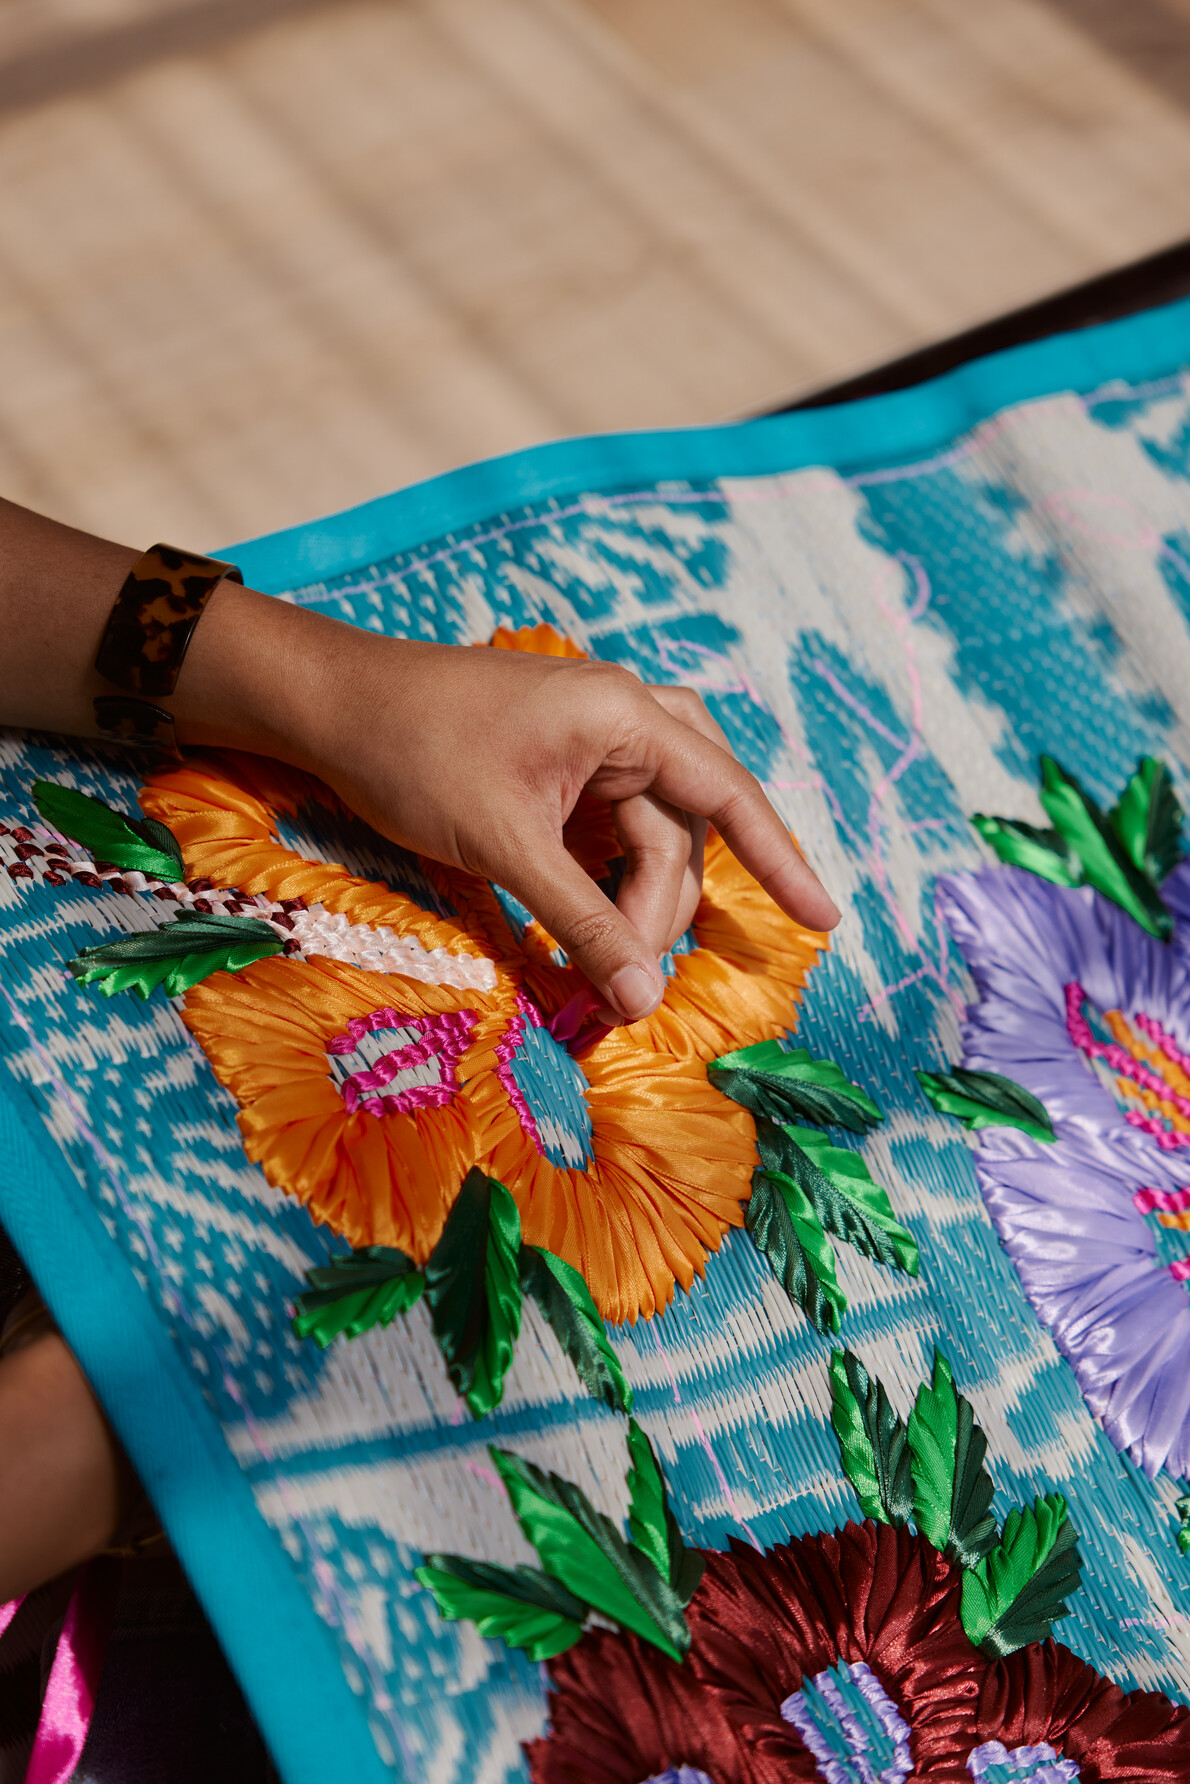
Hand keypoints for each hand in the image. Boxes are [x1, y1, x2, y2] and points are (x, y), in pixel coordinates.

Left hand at [179, 588, 839, 1023]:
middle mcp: (624, 719)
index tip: (823, 918)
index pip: (727, 793)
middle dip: (660, 910)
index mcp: (625, 715)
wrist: (331, 703)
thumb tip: (643, 1001)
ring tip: (603, 964)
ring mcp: (593, 741)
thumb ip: (581, 921)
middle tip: (626, 987)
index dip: (780, 860)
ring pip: (650, 831)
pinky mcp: (562, 767)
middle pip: (684, 827)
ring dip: (634, 899)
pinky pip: (610, 829)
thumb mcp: (505, 846)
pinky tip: (584, 926)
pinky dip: (604, 880)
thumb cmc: (414, 754)